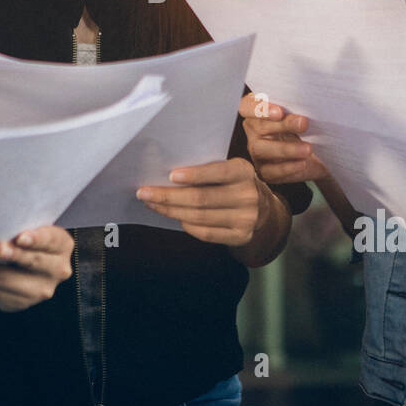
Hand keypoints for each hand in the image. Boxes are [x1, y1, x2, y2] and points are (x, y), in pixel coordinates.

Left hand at [0, 226, 73, 312]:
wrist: (23, 261)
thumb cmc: (23, 233)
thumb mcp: (29, 224)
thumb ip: (18, 220)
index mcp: (62, 245)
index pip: (51, 240)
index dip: (36, 239)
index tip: (19, 237)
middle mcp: (57, 270)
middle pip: (30, 262)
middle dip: (11, 255)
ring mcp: (39, 291)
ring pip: (7, 281)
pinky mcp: (19, 303)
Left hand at [135, 157, 267, 245]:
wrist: (262, 208)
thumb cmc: (232, 183)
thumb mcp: (228, 169)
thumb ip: (206, 169)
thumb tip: (166, 175)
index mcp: (243, 171)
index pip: (218, 172)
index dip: (195, 175)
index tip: (171, 175)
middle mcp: (248, 195)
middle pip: (201, 198)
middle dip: (168, 196)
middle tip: (144, 192)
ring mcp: (246, 218)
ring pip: (199, 217)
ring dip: (171, 211)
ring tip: (152, 204)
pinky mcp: (240, 236)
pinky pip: (206, 233)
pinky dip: (186, 225)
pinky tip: (173, 216)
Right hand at [239, 93, 328, 183]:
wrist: (316, 154)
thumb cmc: (304, 128)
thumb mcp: (301, 116)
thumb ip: (296, 111)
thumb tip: (302, 116)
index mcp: (258, 110)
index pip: (247, 106)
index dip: (260, 108)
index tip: (280, 112)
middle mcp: (253, 130)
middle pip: (258, 127)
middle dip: (282, 125)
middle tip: (303, 123)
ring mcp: (256, 151)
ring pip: (261, 149)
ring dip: (286, 149)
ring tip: (307, 149)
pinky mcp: (264, 170)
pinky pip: (272, 170)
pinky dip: (288, 167)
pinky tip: (303, 163)